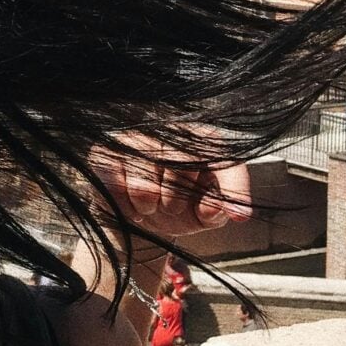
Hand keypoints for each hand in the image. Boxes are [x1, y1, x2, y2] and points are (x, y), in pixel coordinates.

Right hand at [90, 142, 252, 242]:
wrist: (136, 210)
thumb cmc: (177, 204)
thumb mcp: (204, 212)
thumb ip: (218, 208)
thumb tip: (226, 209)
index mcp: (201, 139)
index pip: (223, 158)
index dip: (233, 187)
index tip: (240, 216)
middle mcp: (167, 129)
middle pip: (180, 170)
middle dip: (178, 202)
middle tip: (172, 208)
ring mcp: (134, 138)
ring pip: (145, 188)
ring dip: (150, 208)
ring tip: (150, 205)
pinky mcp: (105, 153)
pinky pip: (117, 191)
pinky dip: (127, 208)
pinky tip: (131, 205)